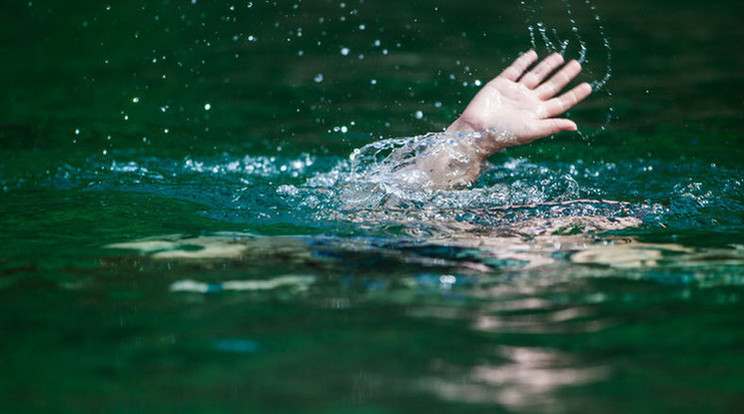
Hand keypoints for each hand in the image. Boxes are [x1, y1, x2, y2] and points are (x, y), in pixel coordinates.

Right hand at [446, 50, 591, 154]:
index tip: (588, 86)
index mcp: (537, 114)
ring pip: (535, 75)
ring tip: (559, 56)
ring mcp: (515, 92)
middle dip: (564, 76)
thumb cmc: (504, 134)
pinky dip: (524, 62)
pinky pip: (515, 70)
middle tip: (576, 64)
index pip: (561, 102)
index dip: (574, 94)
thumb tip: (574, 126)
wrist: (476, 130)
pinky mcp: (500, 84)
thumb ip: (552, 126)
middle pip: (551, 86)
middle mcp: (528, 102)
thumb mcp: (531, 131)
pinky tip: (533, 55)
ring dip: (547, 66)